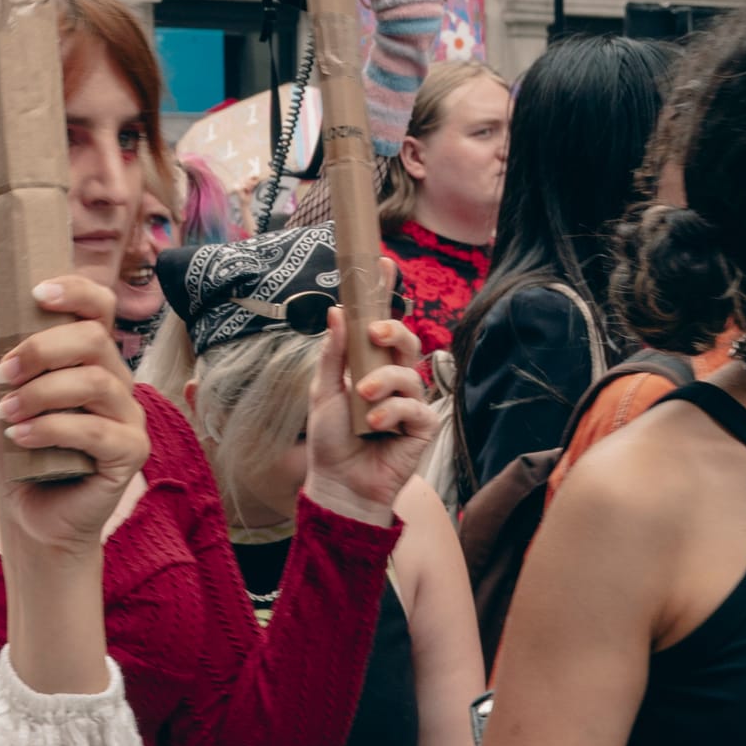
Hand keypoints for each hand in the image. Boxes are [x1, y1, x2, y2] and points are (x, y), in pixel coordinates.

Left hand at [0, 272, 148, 556]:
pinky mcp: (132, 452)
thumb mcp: (0, 390)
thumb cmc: (20, 452)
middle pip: (94, 339)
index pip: (100, 305)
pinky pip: (95, 430)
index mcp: (92, 358)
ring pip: (93, 382)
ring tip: (4, 414)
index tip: (34, 292)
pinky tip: (19, 437)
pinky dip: (50, 429)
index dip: (73, 290)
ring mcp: (130, 416)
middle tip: (0, 374)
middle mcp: (117, 380)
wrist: (29, 518)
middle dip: (40, 350)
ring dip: (40, 393)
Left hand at [305, 301, 434, 523]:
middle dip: (394, 331)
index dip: (385, 294)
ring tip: (362, 397)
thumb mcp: (323, 391)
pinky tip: (374, 425)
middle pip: (407, 342)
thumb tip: (337, 311)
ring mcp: (410, 402)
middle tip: (375, 333)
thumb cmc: (330, 440)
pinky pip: (415, 407)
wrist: (339, 483)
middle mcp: (394, 380)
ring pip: (410, 373)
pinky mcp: (422, 427)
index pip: (382, 325)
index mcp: (370, 366)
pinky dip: (392, 412)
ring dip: (383, 381)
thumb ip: (333, 354)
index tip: (383, 263)